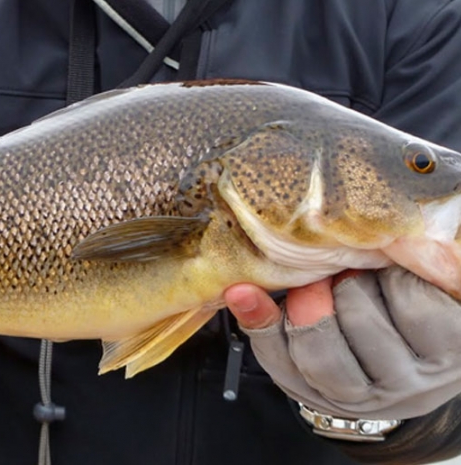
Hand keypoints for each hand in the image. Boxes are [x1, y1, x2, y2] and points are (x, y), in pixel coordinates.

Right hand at [225, 269, 460, 419]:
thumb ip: (274, 321)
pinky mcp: (454, 349)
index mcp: (331, 396)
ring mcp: (418, 378)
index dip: (263, 324)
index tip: (242, 289)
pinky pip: (406, 298)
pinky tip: (392, 279)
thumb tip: (238, 291)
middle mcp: (375, 399)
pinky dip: (393, 277)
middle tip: (319, 278)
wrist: (439, 353)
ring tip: (360, 278)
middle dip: (313, 299)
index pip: (284, 365)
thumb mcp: (317, 342)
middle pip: (321, 346)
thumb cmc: (367, 340)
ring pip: (361, 313)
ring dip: (355, 283)